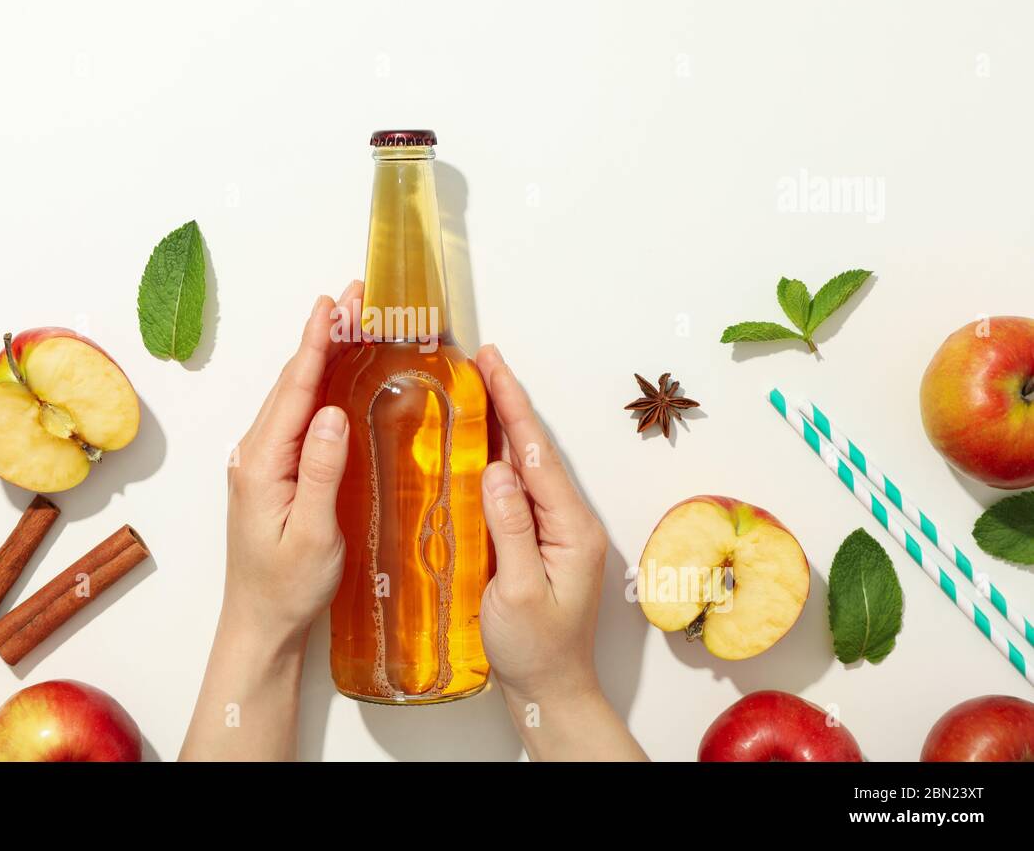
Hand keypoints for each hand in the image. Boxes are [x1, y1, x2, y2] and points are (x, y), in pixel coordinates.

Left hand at [221, 280, 361, 640]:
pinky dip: (317, 385)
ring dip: (320, 355)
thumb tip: (331, 412)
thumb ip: (320, 471)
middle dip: (323, 334)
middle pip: (293, 381)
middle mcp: (255, 454)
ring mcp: (261, 462)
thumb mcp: (313, 533)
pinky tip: (333, 374)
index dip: (316, 342)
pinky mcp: (273, 472)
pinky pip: (296, 416)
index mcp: (261, 464)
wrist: (261, 624)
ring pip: (293, 395)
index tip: (332, 304)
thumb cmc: (287, 587)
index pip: (293, 390)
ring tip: (347, 319)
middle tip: (352, 296)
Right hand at [475, 344, 646, 760]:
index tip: (493, 366)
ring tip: (479, 388)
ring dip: (505, 425)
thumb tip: (496, 469)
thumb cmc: (535, 650)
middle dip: (509, 402)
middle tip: (482, 360)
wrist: (549, 690)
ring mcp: (555, 531)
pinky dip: (499, 458)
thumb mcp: (516, 592)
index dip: (514, 406)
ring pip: (527, 466)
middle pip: (536, 450)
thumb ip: (509, 528)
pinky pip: (518, 490)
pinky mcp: (538, 542)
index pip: (538, 454)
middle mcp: (569, 522)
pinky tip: (480, 445)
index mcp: (572, 528)